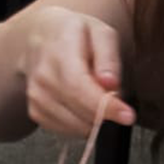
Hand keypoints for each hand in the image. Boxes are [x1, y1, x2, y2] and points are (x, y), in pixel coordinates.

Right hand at [18, 6, 134, 136]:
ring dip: (94, 121)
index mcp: (60, 51)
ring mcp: (36, 96)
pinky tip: (84, 109)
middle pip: (77, 110)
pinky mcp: (36, 112)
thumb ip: (108, 58)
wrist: (42, 38)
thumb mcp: (100, 33)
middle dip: (105, 116)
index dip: (104, 106)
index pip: (80, 87)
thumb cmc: (75, 35)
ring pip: (72, 125)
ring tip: (99, 101)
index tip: (127, 116)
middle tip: (120, 108)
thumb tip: (110, 84)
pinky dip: (81, 125)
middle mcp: (43, 76)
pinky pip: (64, 130)